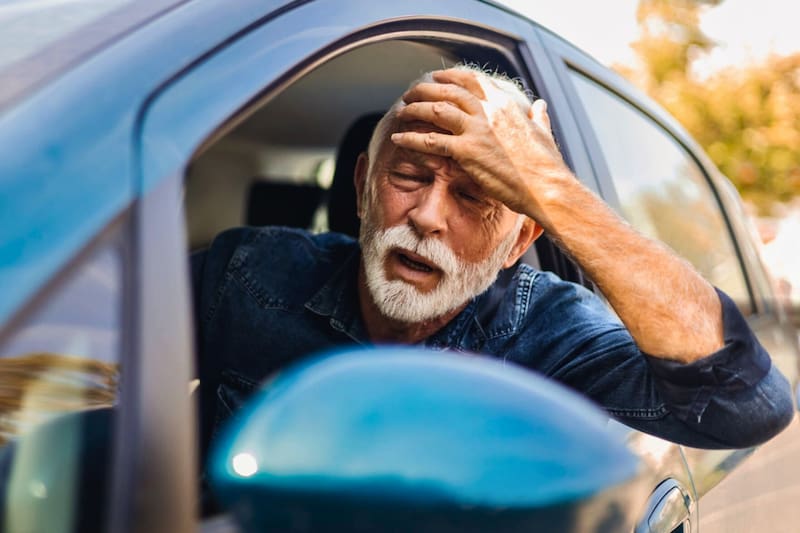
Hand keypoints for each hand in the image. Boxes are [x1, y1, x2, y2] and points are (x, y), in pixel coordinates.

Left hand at [390, 69, 570, 220]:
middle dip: (426, 89)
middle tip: (411, 92)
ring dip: (415, 109)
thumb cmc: (546, 165)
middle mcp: (489, 112)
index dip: (452, 77)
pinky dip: (411, 138)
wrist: (545, 187)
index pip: (473, 81)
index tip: (438, 77)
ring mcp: (476, 130)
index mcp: (505, 105)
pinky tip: (399, 138)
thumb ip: (538, 116)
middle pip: (449, 91)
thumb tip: (539, 105)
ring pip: (436, 110)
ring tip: (402, 111)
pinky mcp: (466, 152)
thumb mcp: (543, 132)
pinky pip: (430, 141)